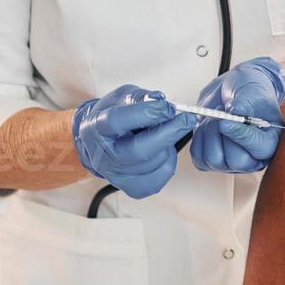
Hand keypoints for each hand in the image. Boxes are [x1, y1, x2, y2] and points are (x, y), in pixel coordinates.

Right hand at [71, 85, 196, 197]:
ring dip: (168, 145)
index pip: (118, 121)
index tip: (167, 107)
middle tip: (187, 120)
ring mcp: (117, 175)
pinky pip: (160, 177)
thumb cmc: (112, 114)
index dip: (146, 113)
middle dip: (168, 133)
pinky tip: (163, 149)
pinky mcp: (132, 187)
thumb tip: (160, 101)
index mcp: (97, 128)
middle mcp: (104, 156)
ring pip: (154, 163)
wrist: (97, 141)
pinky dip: (169, 161)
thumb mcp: (122, 97)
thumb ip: (140, 97)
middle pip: (139, 151)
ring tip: (165, 132)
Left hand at [189, 57, 284, 172]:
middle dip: (223, 135)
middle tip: (220, 115)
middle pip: (237, 160)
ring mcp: (231, 162)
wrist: (232, 91)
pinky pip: (199, 158)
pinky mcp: (212, 160)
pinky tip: (205, 125)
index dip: (242, 136)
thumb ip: (245, 103)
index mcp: (270, 142)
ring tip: (214, 117)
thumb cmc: (249, 92)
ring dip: (209, 135)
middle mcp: (253, 157)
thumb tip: (235, 113)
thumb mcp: (252, 92)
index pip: (261, 149)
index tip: (225, 121)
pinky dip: (198, 139)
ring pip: (214, 160)